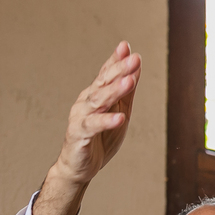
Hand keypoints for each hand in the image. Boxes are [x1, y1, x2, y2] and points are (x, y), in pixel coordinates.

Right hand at [55, 41, 141, 185]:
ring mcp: (81, 117)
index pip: (106, 74)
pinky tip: (120, 118)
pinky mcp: (79, 134)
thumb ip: (126, 91)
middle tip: (134, 59)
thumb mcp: (119, 112)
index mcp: (95, 95)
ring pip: (98, 100)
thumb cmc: (100, 138)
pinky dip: (107, 121)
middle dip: (119, 70)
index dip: (116, 60)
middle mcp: (86, 102)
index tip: (126, 47)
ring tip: (130, 81)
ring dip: (114, 90)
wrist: (79, 166)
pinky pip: (93, 126)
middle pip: (103, 83)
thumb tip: (136, 66)